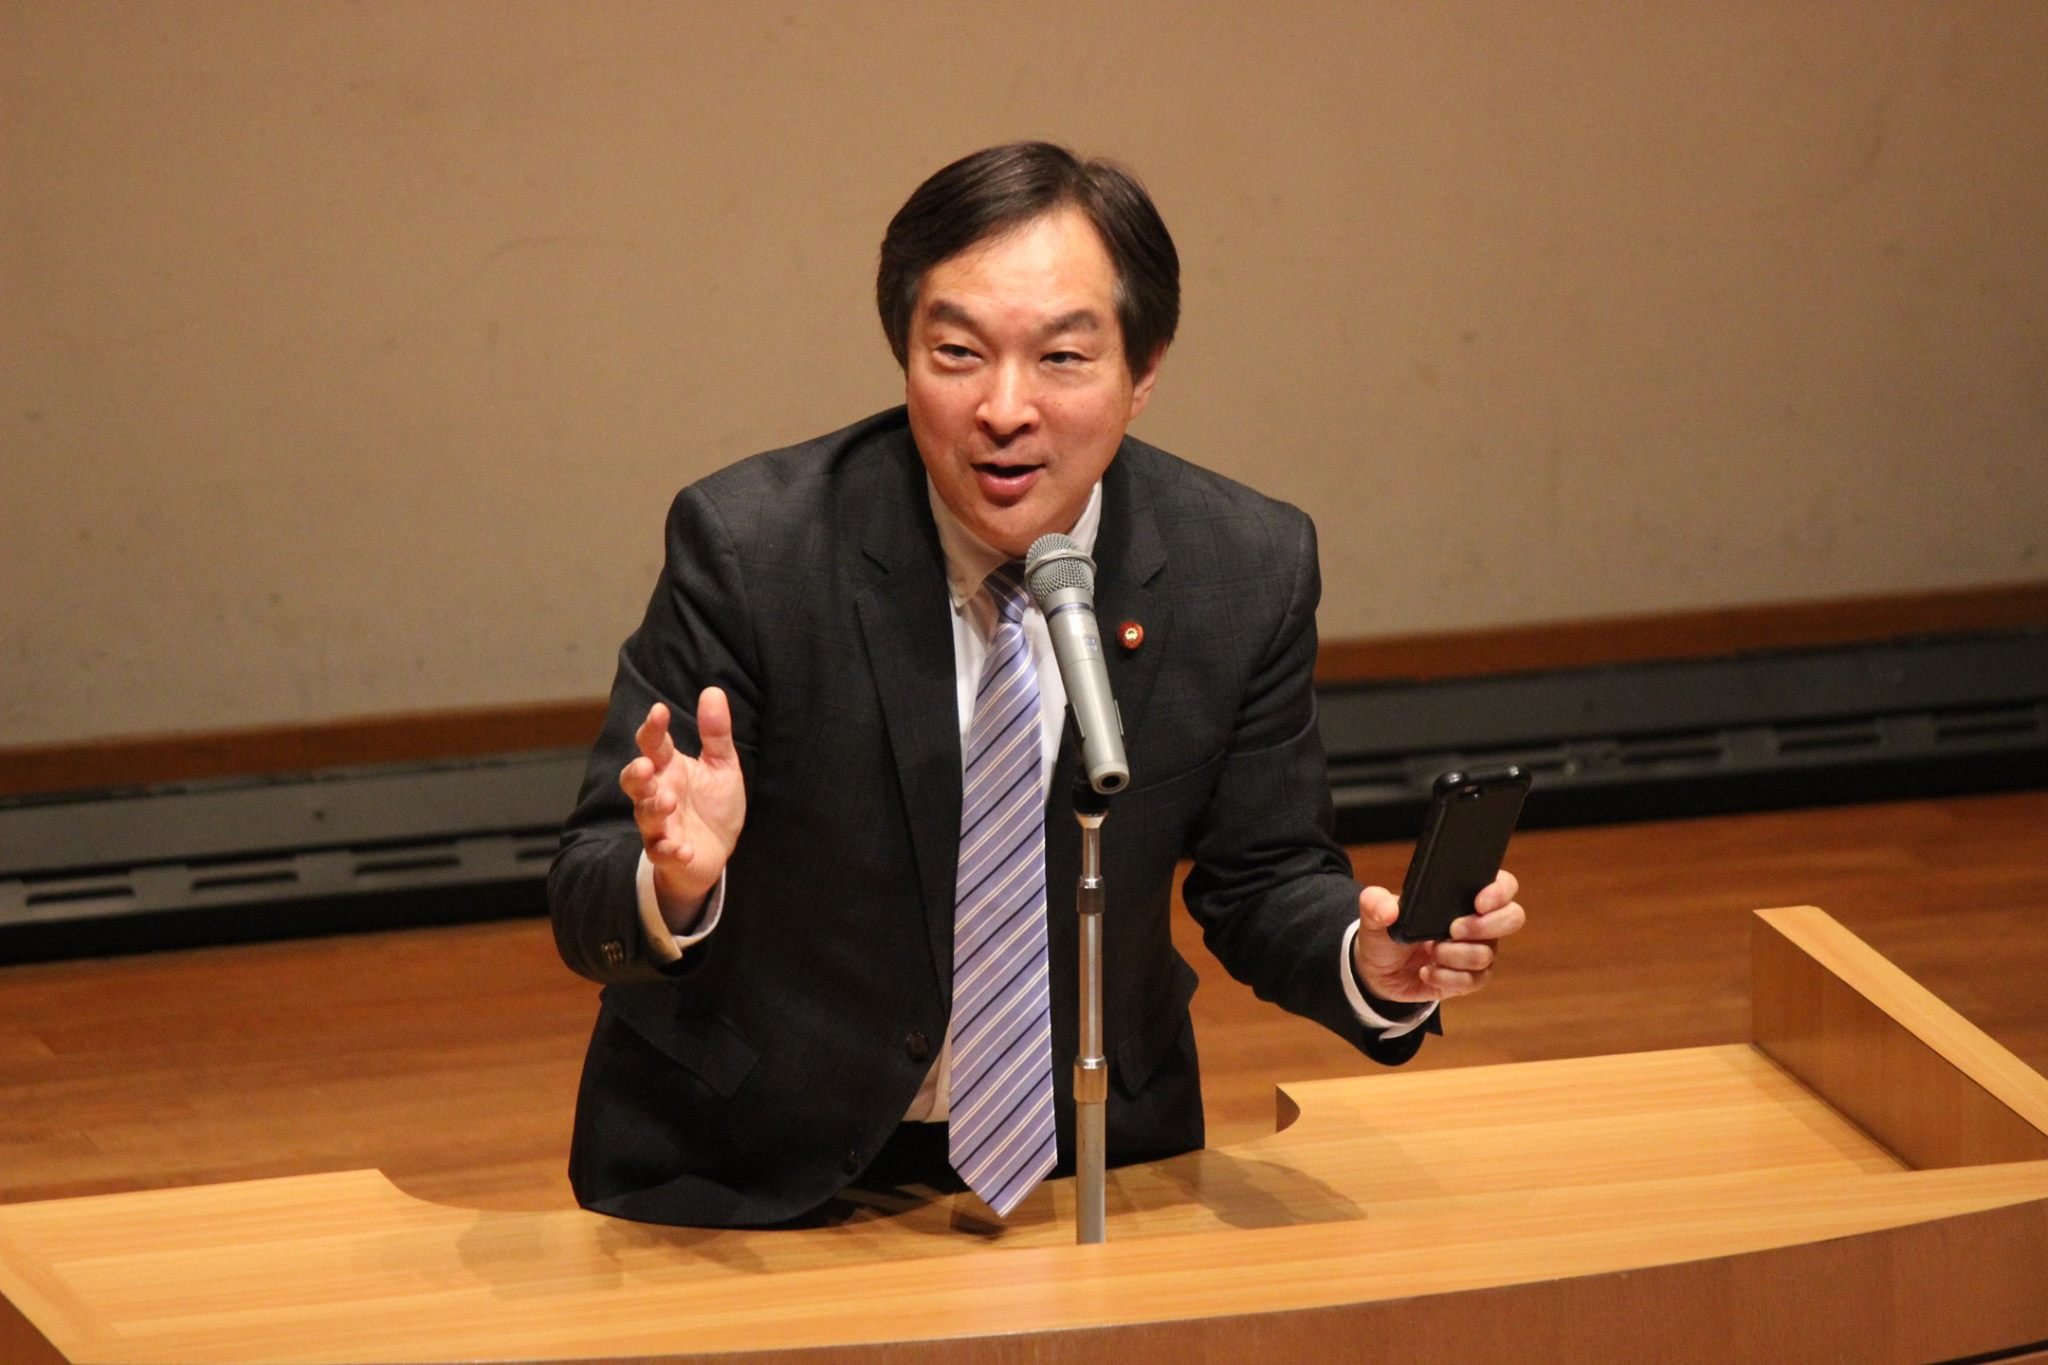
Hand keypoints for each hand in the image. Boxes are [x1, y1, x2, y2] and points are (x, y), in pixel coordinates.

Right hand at [618, 689, 746, 926]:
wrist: (716, 852)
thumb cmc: (712, 805)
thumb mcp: (722, 766)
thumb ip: (716, 733)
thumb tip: (713, 690)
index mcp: (669, 768)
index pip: (653, 745)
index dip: (652, 729)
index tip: (659, 712)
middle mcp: (658, 794)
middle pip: (634, 781)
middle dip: (636, 773)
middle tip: (646, 766)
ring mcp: (660, 826)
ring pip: (645, 815)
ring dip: (654, 808)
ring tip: (669, 800)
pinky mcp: (668, 854)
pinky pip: (663, 853)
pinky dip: (670, 851)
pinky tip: (683, 849)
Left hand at [1353, 870, 1523, 1002]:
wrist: (1378, 972)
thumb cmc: (1386, 933)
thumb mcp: (1373, 914)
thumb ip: (1374, 903)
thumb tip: (1389, 910)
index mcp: (1463, 897)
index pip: (1503, 885)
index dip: (1500, 891)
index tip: (1478, 902)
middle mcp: (1478, 923)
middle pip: (1513, 917)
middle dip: (1485, 925)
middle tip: (1452, 929)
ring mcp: (1476, 951)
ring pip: (1487, 954)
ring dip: (1455, 955)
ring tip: (1430, 952)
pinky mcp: (1468, 979)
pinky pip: (1474, 980)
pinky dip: (1447, 977)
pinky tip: (1427, 971)